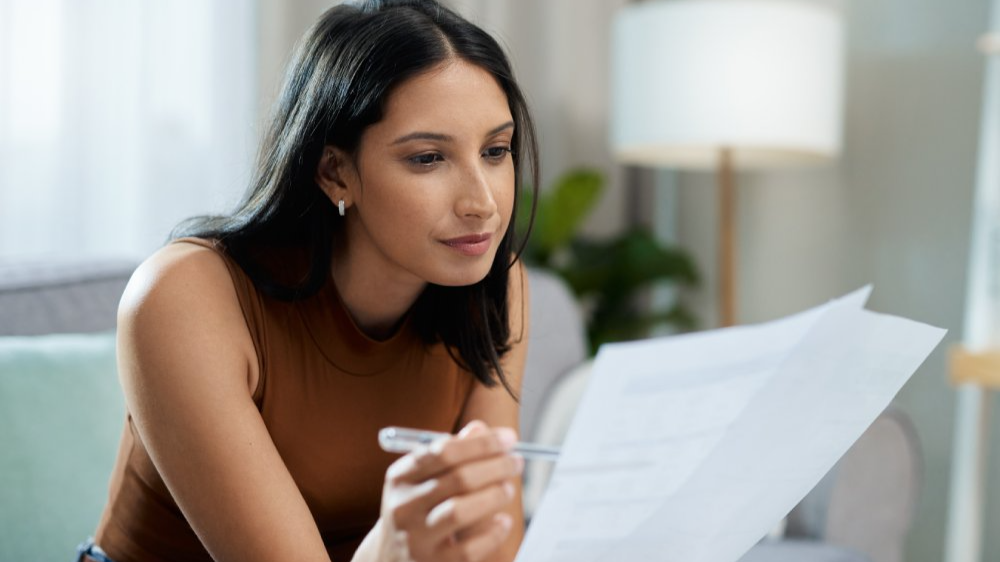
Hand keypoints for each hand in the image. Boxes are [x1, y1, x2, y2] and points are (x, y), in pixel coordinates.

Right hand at [359, 421, 523, 561]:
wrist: (390, 558)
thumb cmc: (417, 509)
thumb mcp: (423, 479)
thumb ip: (450, 453)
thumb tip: (480, 429)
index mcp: (400, 478)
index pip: (444, 451)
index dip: (481, 443)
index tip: (509, 439)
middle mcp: (403, 507)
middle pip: (457, 479)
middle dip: (495, 466)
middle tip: (516, 462)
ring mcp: (416, 538)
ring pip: (460, 511)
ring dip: (493, 496)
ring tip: (508, 489)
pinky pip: (469, 548)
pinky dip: (493, 533)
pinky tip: (503, 521)